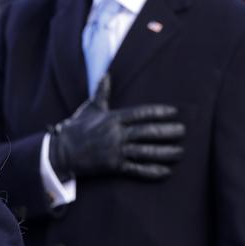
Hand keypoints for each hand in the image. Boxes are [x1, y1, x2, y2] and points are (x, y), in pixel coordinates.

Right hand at [49, 75, 184, 180]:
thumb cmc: (77, 128)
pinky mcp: (114, 166)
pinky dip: (152, 171)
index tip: (173, 112)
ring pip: (145, 152)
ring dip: (165, 152)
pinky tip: (166, 172)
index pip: (141, 113)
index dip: (158, 112)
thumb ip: (102, 92)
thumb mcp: (90, 108)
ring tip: (180, 152)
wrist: (61, 151)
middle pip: (147, 132)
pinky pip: (137, 170)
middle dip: (167, 132)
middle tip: (183, 131)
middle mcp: (116, 134)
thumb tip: (106, 74)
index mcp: (113, 118)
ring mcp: (115, 151)